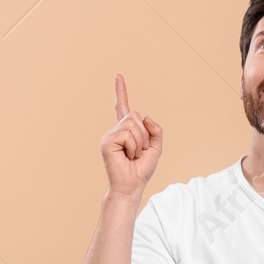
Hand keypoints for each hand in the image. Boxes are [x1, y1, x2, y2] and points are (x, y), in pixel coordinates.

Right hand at [101, 74, 162, 197]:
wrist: (131, 186)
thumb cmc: (140, 170)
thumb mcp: (156, 148)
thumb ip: (155, 130)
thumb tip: (144, 117)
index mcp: (125, 131)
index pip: (123, 108)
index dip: (121, 92)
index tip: (118, 76)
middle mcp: (115, 131)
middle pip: (136, 116)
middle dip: (144, 136)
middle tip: (137, 152)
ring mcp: (109, 136)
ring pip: (133, 125)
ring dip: (140, 143)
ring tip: (132, 155)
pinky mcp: (107, 142)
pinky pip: (128, 134)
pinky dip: (133, 146)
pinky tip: (127, 156)